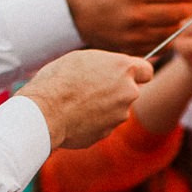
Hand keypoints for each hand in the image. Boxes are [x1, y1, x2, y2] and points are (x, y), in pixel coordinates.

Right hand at [19, 48, 151, 149]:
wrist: (45, 112)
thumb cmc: (58, 79)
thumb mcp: (83, 59)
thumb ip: (106, 65)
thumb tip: (114, 71)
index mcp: (124, 69)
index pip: (147, 71)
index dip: (137, 73)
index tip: (128, 75)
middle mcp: (128, 92)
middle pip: (130, 91)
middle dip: (116, 90)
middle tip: (90, 87)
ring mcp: (119, 115)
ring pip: (116, 109)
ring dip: (103, 107)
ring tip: (77, 102)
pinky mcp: (107, 133)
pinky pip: (103, 124)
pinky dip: (92, 121)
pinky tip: (74, 116)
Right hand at [64, 0, 191, 55]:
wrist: (75, 12)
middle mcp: (136, 13)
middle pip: (181, 12)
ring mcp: (134, 34)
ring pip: (175, 30)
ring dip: (182, 21)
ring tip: (181, 12)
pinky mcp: (132, 49)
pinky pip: (163, 44)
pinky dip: (170, 35)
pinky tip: (165, 24)